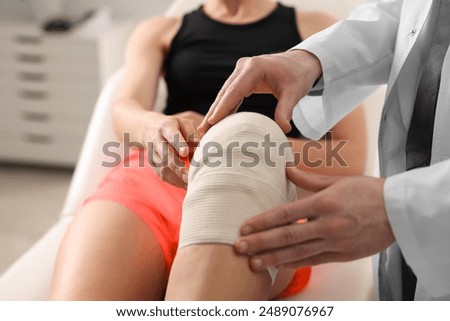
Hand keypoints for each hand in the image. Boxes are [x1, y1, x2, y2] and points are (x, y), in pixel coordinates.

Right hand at [143, 111, 202, 187]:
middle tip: (189, 177)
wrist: (148, 129)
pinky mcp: (153, 164)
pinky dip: (174, 181)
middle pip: (166, 155)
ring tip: (190, 185)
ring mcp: (153, 154)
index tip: (185, 152)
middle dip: (177, 167)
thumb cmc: (174, 126)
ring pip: (163, 168)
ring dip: (176, 178)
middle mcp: (157, 140)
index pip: (172, 135)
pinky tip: (185, 186)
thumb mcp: (182, 123)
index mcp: (166, 127)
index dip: (178, 143)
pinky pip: (162, 175)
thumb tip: (200, 146)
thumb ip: (192, 133)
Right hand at [198, 50, 322, 133]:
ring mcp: (242, 71)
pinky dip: (225, 107)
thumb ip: (286, 110)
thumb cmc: (298, 75)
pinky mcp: (243, 78)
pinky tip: (217, 121)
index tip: (212, 121)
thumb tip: (284, 129)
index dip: (223, 106)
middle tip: (202, 130)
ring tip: (204, 129)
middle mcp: (244, 67)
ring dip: (216, 111)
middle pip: (225, 92)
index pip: (235, 90)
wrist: (302, 63)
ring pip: (225, 94)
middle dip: (213, 112)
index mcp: (254, 67)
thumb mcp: (294, 93)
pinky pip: (231, 94)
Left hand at [234, 168, 394, 270]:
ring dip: (272, 258)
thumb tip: (286, 169)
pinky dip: (294, 264)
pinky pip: (313, 261)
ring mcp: (335, 242)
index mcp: (324, 203)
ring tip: (253, 262)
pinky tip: (278, 266)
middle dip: (260, 242)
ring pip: (297, 253)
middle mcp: (327, 225)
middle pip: (286, 236)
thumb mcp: (337, 181)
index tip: (244, 227)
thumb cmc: (367, 192)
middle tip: (239, 247)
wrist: (398, 210)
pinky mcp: (342, 255)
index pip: (285, 214)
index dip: (262, 222)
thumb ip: (308, 180)